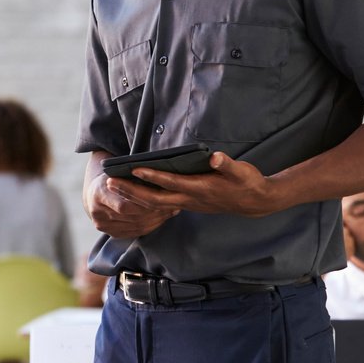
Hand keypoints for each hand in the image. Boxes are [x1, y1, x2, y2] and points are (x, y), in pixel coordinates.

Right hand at [86, 172, 178, 238]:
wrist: (95, 193)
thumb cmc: (114, 178)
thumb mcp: (121, 172)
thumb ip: (135, 178)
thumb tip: (161, 180)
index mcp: (98, 194)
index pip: (125, 205)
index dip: (146, 203)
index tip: (165, 197)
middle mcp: (97, 213)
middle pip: (132, 217)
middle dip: (155, 212)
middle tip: (174, 205)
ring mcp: (103, 225)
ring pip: (136, 226)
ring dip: (156, 220)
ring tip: (171, 211)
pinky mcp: (111, 233)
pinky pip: (135, 232)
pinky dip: (150, 226)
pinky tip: (161, 219)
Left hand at [120, 152, 280, 216]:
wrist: (254, 202)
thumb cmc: (247, 182)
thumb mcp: (241, 171)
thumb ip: (227, 164)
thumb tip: (215, 157)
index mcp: (200, 188)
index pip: (170, 183)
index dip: (152, 177)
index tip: (133, 169)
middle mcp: (190, 199)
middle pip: (154, 198)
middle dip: (130, 191)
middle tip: (109, 182)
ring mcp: (187, 204)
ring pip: (154, 204)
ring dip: (132, 196)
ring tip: (113, 186)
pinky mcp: (187, 204)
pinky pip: (159, 205)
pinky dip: (143, 200)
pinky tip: (130, 193)